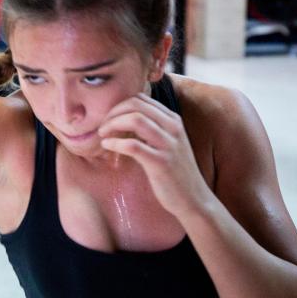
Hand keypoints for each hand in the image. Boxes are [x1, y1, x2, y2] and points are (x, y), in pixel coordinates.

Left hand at [97, 92, 213, 217]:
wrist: (194, 199)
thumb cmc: (175, 172)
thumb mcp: (167, 143)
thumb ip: (152, 128)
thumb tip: (123, 119)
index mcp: (173, 120)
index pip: (141, 99)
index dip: (120, 105)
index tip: (109, 118)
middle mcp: (173, 128)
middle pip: (136, 105)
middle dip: (113, 112)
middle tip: (102, 126)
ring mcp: (168, 144)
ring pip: (135, 120)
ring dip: (113, 124)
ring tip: (103, 134)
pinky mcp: (161, 163)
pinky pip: (133, 145)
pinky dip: (115, 143)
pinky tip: (107, 146)